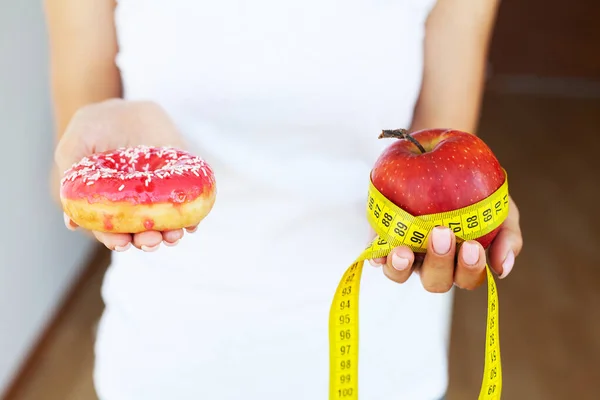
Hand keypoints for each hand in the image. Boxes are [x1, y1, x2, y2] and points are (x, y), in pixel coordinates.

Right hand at [54, 99, 197, 251]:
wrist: (126, 105)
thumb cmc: (93, 128)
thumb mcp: (73, 149)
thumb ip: (71, 181)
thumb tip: (73, 223)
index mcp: (110, 203)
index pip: (113, 230)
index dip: (116, 240)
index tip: (122, 243)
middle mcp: (137, 203)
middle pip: (143, 231)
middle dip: (147, 240)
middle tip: (150, 240)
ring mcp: (161, 192)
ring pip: (168, 221)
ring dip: (170, 234)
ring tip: (173, 235)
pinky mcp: (183, 179)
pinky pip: (190, 201)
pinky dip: (192, 215)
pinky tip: (192, 222)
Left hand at [367, 196, 522, 291]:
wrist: (445, 153)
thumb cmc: (479, 188)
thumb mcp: (501, 207)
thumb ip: (507, 236)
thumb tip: (501, 269)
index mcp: (462, 262)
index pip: (467, 278)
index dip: (468, 269)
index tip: (472, 246)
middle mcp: (432, 263)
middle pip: (435, 281)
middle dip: (439, 262)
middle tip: (442, 233)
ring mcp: (405, 253)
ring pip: (399, 274)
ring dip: (402, 267)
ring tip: (404, 250)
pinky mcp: (381, 239)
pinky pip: (376, 253)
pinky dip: (377, 255)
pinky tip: (380, 250)